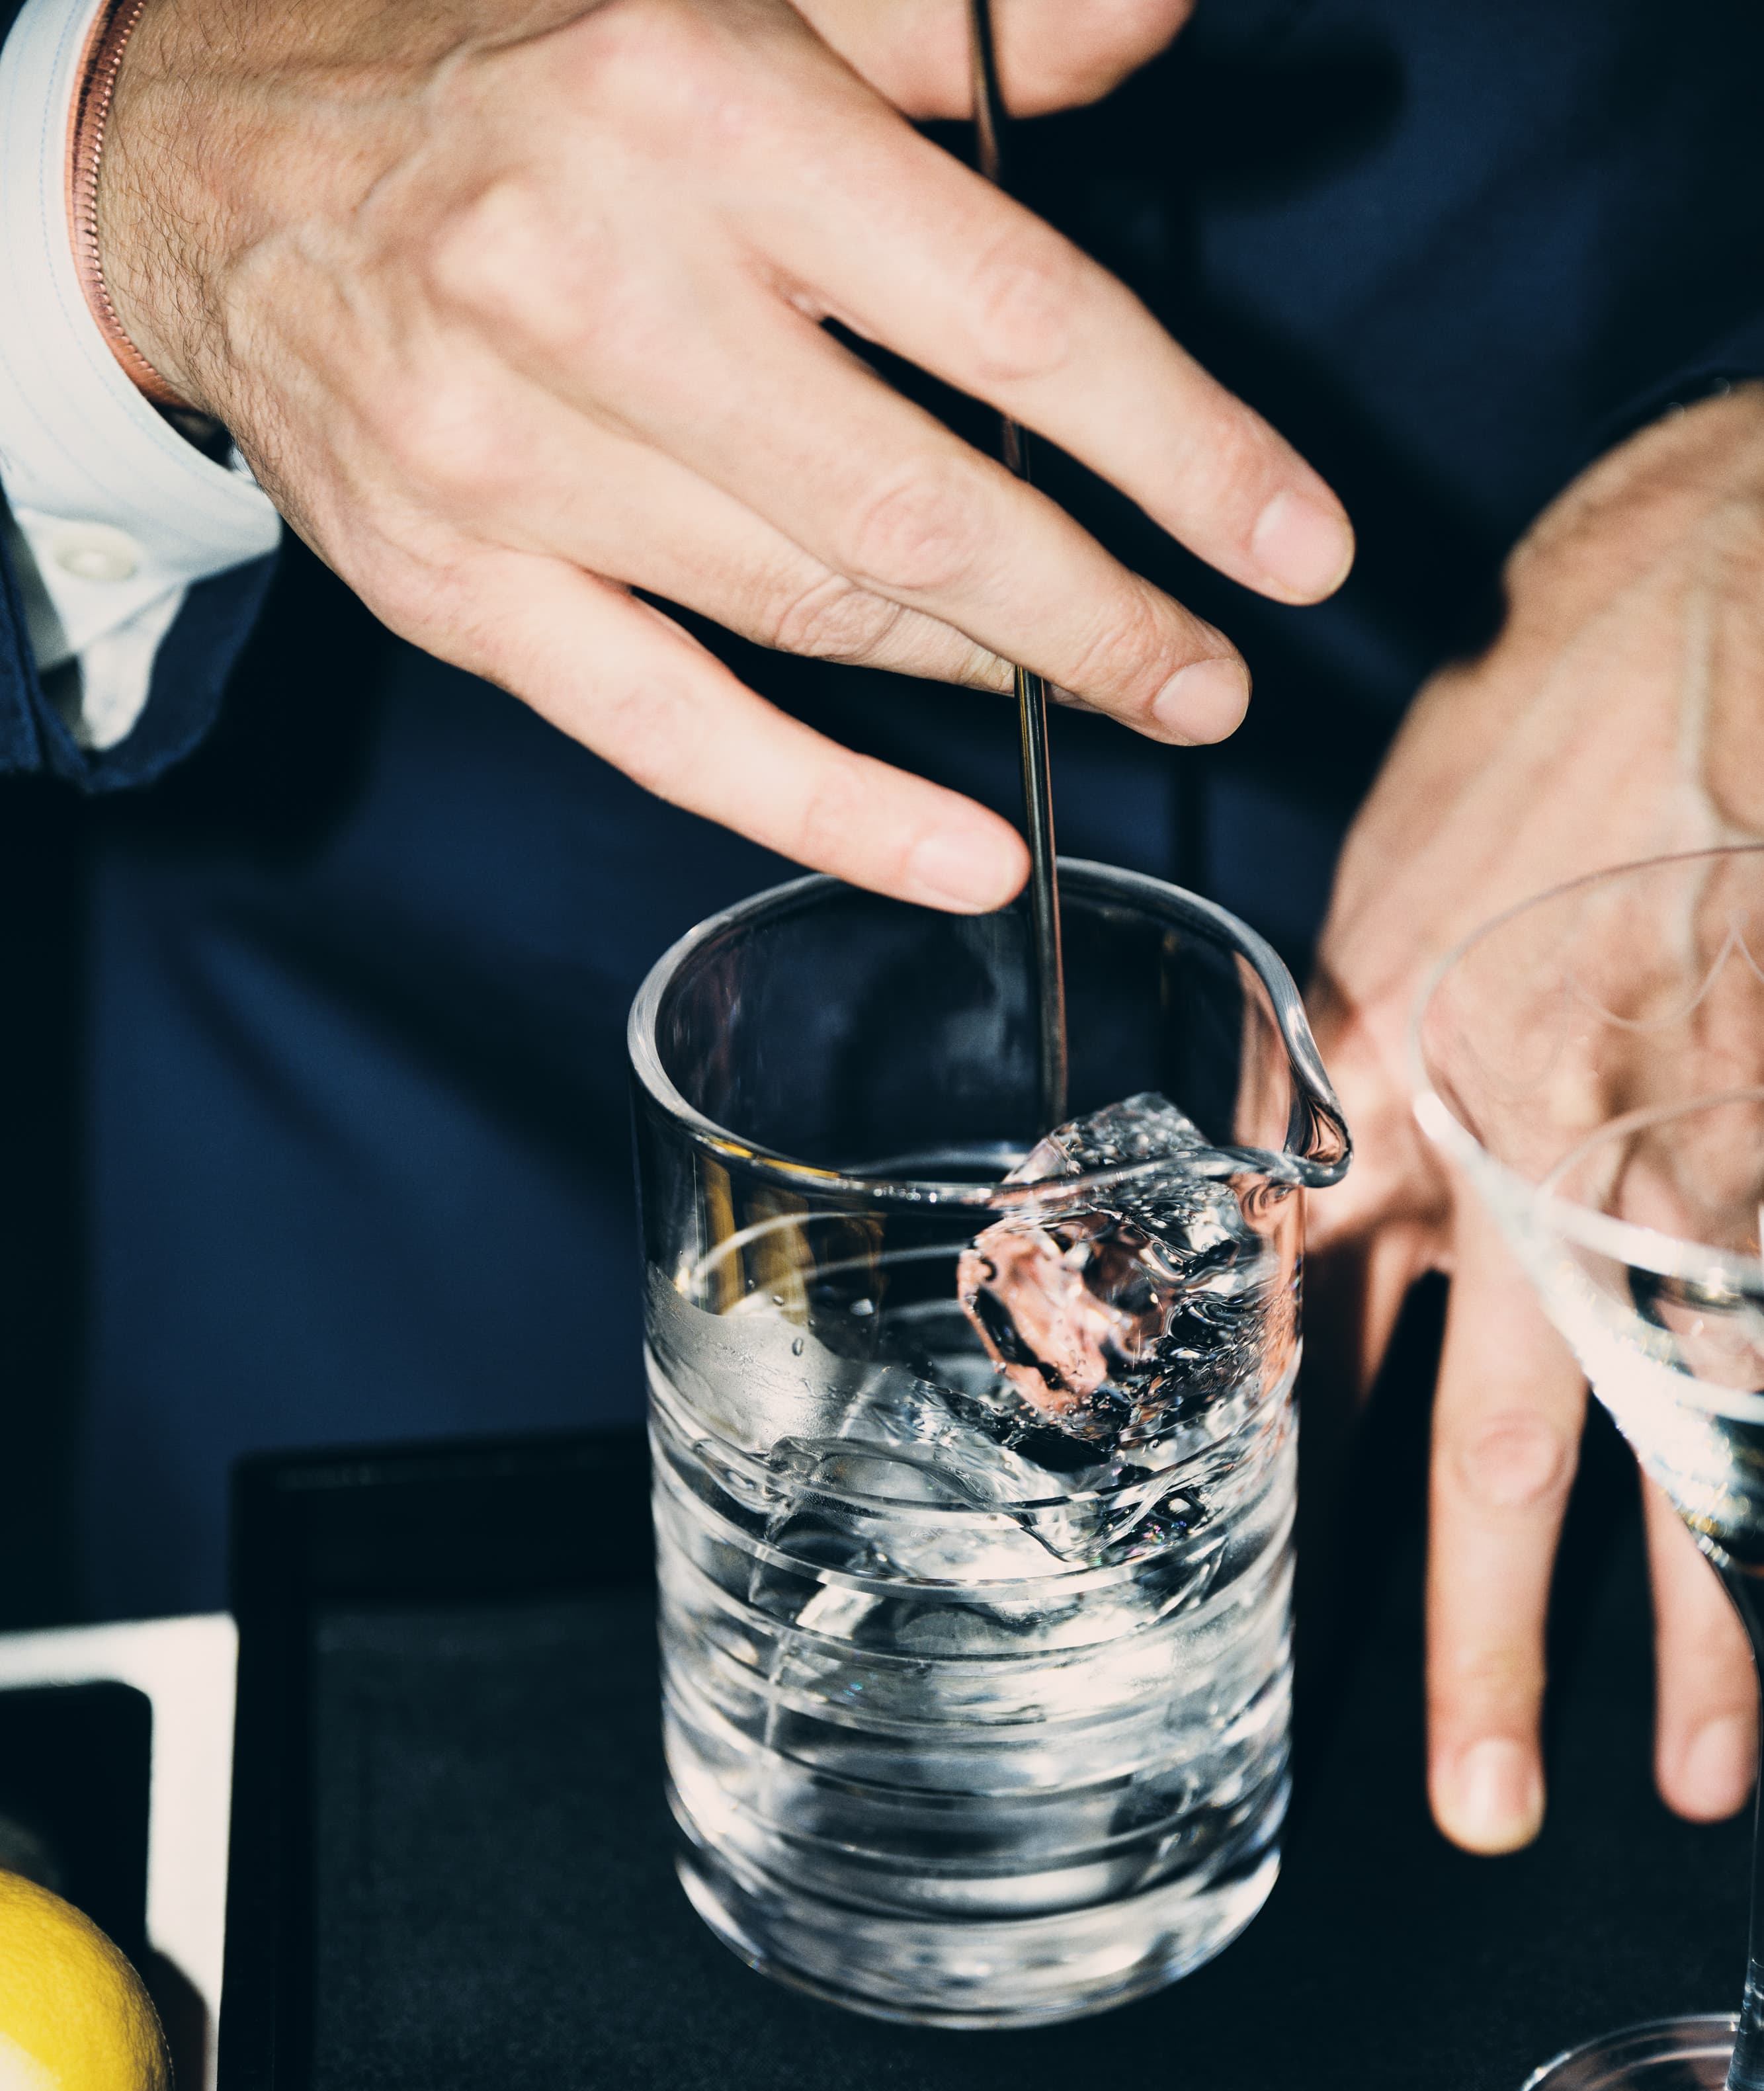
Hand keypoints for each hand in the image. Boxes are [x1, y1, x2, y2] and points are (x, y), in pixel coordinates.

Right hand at [97, 0, 1350, 907]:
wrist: (212, 169)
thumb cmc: (498, 64)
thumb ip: (946, 24)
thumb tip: (1155, 13)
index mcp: (694, 101)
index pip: (1009, 311)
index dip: (1178, 447)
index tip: (1291, 543)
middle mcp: (594, 281)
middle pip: (920, 500)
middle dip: (1101, 609)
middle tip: (1214, 672)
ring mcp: (509, 458)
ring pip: (813, 611)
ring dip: (992, 677)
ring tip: (1116, 700)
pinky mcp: (456, 589)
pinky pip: (671, 732)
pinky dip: (829, 810)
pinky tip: (964, 859)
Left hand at [1308, 385, 1763, 1852]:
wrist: (1713, 591)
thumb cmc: (1529, 735)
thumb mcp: (1371, 904)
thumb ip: (1332, 1084)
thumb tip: (1271, 1214)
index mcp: (1397, 1112)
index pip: (1319, 1351)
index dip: (1298, 1494)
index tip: (1271, 1619)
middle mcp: (1538, 1170)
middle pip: (1506, 1451)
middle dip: (1496, 1641)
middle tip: (1491, 1802)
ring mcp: (1695, 1166)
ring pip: (1694, 1438)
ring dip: (1708, 1614)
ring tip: (1708, 1770)